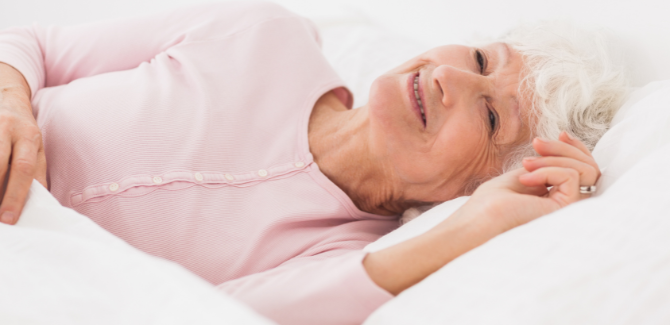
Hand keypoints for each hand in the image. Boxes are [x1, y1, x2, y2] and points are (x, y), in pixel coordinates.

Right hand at [0, 63, 47, 224]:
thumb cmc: (24, 132)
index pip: (24, 169)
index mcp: (30, 137)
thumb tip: (42, 204)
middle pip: (0, 164)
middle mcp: (8, 128)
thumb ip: (37, 173)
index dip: (17, 194)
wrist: (7, 96)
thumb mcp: (37, 148)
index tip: (10, 218)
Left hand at [459, 131, 597, 234]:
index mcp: (558, 196)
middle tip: (536, 143)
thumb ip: (547, 162)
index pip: (583, 169)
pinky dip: (547, 170)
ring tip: (526, 164)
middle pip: (589, 168)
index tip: (560, 133)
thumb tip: (565, 139)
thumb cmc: (493, 201)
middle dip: (563, 148)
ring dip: (554, 157)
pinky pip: (571, 177)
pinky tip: (525, 179)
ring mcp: (569, 208)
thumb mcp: (524, 172)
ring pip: (585, 170)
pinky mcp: (566, 209)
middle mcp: (569, 204)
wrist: (480, 219)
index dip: (575, 148)